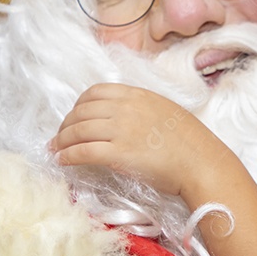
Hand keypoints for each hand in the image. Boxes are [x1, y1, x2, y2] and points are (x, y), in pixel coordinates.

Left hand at [51, 83, 222, 197]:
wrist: (201, 162)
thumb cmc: (190, 141)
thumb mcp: (164, 110)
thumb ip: (140, 108)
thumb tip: (121, 116)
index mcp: (137, 94)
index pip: (95, 92)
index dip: (78, 105)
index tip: (74, 117)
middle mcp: (125, 108)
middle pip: (81, 111)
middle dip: (65, 124)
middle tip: (60, 136)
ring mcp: (121, 130)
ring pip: (78, 130)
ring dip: (61, 140)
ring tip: (55, 149)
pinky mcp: (118, 154)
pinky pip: (83, 151)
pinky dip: (68, 155)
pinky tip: (63, 161)